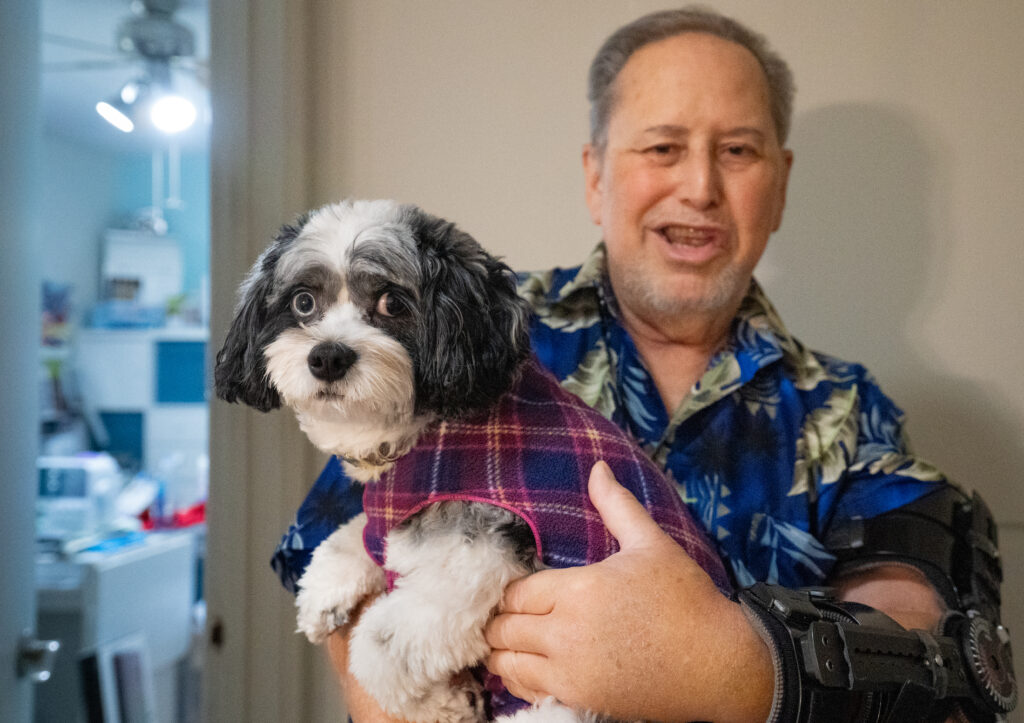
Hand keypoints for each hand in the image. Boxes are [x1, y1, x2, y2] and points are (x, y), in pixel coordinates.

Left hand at [484, 461, 772, 722]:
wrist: (719, 664)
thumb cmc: (687, 600)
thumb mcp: (651, 544)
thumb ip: (616, 505)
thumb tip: (598, 467)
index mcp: (579, 590)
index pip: (515, 592)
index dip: (510, 589)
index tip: (517, 588)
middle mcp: (566, 633)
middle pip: (503, 627)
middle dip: (501, 618)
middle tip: (510, 612)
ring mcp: (572, 673)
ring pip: (507, 662)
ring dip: (504, 649)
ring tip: (513, 639)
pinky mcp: (581, 699)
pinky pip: (528, 690)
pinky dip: (520, 678)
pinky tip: (531, 665)